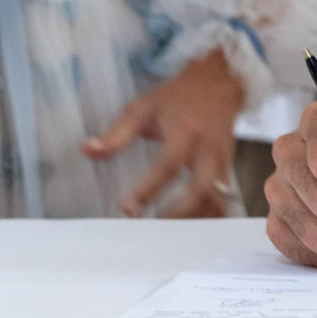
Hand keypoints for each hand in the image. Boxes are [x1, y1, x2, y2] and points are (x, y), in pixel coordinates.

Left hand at [84, 47, 244, 217]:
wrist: (218, 81)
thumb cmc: (177, 97)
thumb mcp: (142, 108)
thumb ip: (116, 134)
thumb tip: (88, 151)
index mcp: (185, 131)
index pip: (168, 164)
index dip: (149, 189)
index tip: (128, 209)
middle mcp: (207, 147)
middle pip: (202, 187)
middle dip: (180, 212)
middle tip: (155, 230)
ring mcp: (223, 158)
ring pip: (217, 196)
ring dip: (196, 218)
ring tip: (172, 236)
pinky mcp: (228, 166)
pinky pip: (223, 196)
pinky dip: (210, 214)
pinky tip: (192, 228)